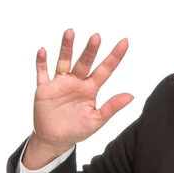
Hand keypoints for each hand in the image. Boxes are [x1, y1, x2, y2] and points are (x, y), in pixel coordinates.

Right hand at [31, 28, 133, 151]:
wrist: (55, 140)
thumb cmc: (77, 129)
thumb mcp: (97, 120)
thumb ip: (112, 107)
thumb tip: (131, 96)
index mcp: (91, 89)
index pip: (105, 70)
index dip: (114, 56)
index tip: (124, 42)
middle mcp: (76, 82)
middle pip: (85, 62)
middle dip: (90, 50)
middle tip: (97, 37)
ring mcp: (60, 84)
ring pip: (64, 61)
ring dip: (66, 48)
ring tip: (70, 32)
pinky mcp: (44, 89)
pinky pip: (42, 72)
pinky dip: (42, 62)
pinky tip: (43, 50)